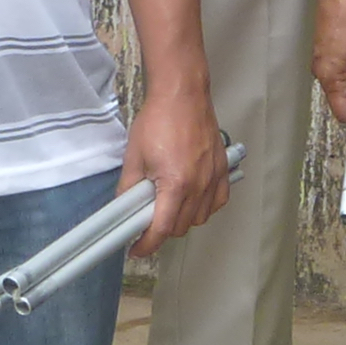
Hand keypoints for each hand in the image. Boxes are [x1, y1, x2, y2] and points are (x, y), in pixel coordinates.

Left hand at [123, 82, 228, 256]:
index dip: (146, 245)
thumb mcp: (134, 156)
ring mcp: (213, 177)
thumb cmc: (159, 119)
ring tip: (168, 207)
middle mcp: (199, 185)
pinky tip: (192, 199)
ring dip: (182, 219)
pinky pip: (217, 201)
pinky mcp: (222, 169)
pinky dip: (205, 207)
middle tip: (147, 221)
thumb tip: (124, 209)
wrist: (183, 95)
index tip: (137, 249)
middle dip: (162, 230)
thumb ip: (128, 188)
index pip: (162, 229)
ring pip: (200, 218)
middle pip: (180, 227)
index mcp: (176, 184)